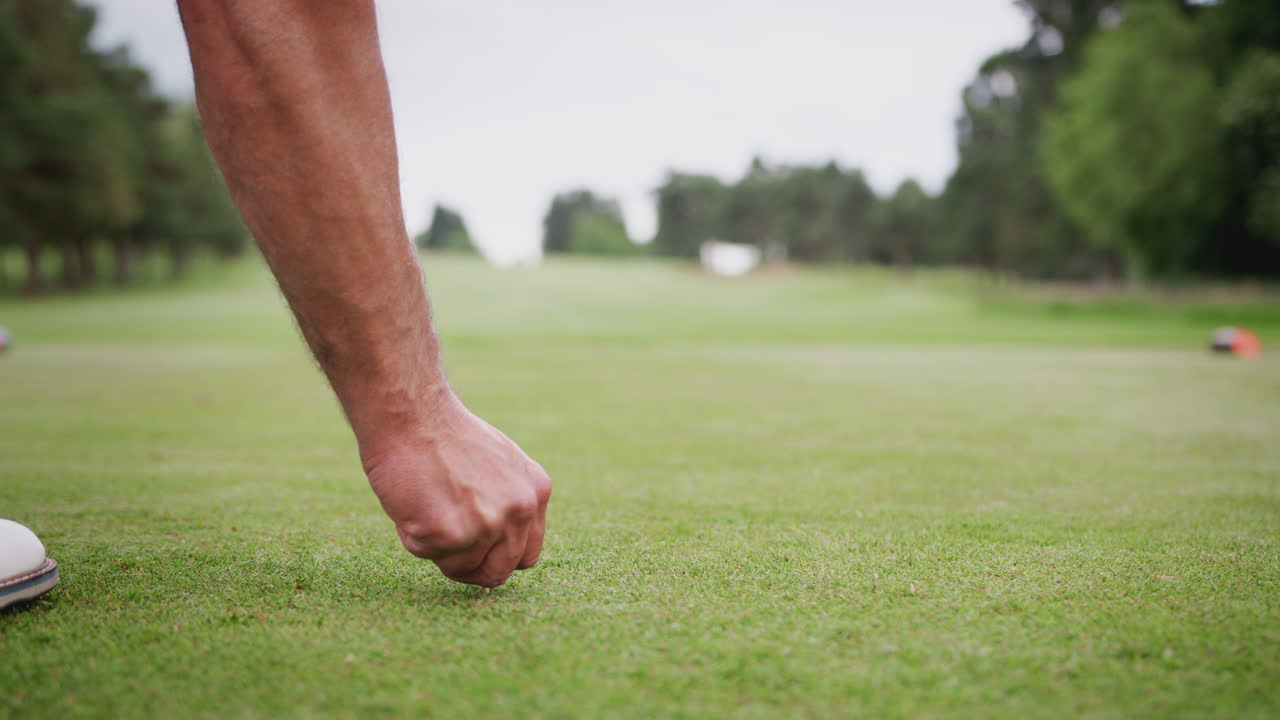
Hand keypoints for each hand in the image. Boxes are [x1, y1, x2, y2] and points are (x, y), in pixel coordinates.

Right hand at [361, 394, 551, 587]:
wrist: (412, 415)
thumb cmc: (446, 437)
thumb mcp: (501, 464)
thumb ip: (509, 504)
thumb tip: (500, 547)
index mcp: (535, 492)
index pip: (526, 556)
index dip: (496, 559)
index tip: (475, 551)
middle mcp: (519, 511)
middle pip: (497, 573)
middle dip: (468, 565)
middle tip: (443, 538)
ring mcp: (487, 525)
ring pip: (459, 568)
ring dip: (437, 547)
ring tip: (428, 504)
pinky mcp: (450, 534)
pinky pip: (426, 555)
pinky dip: (412, 536)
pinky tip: (413, 501)